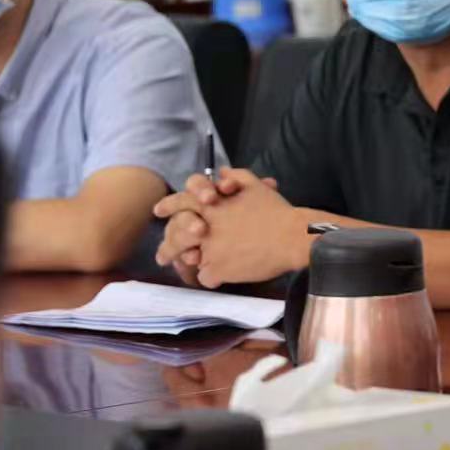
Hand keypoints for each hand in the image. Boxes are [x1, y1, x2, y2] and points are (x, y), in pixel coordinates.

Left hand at [154, 169, 303, 288]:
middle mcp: (204, 226)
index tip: (158, 211)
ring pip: (189, 259)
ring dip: (190, 264)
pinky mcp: (218, 269)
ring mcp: (208, 249)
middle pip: (177, 234)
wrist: (291, 237)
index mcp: (212, 205)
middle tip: (163, 255)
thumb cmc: (275, 210)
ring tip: (191, 270)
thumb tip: (221, 171)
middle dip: (168, 245)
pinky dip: (212, 278)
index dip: (169, 205)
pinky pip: (205, 277)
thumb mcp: (255, 185)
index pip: (182, 201)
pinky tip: (219, 277)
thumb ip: (235, 175)